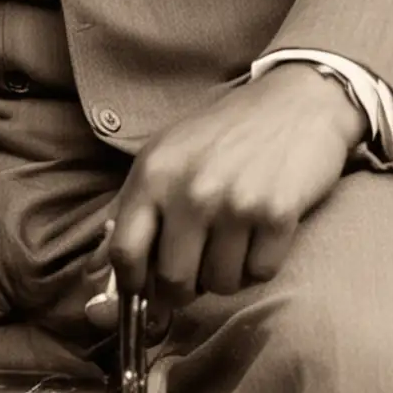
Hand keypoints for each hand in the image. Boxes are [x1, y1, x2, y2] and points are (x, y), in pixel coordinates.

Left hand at [85, 64, 368, 320]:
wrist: (296, 102)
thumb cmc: (223, 134)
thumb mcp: (165, 157)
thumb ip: (128, 211)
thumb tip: (96, 271)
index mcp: (154, 174)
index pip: (125, 253)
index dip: (132, 285)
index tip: (145, 291)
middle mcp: (190, 190)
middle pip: (174, 281)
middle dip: (186, 287)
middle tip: (199, 266)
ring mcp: (235, 202)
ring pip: (221, 284)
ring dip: (227, 274)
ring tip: (234, 239)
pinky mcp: (278, 213)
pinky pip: (260, 272)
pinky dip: (261, 263)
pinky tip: (262, 233)